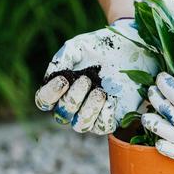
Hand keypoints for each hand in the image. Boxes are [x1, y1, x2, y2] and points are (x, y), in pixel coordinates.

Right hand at [35, 19, 157, 133]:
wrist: (130, 47)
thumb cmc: (100, 47)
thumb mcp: (78, 46)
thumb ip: (62, 58)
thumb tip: (51, 75)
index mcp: (61, 89)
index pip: (44, 101)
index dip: (50, 95)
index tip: (63, 80)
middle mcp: (74, 106)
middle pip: (62, 116)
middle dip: (73, 99)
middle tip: (86, 79)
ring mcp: (92, 114)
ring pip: (81, 126)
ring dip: (88, 110)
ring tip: (99, 91)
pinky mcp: (113, 117)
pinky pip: (103, 127)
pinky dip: (105, 114)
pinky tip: (111, 98)